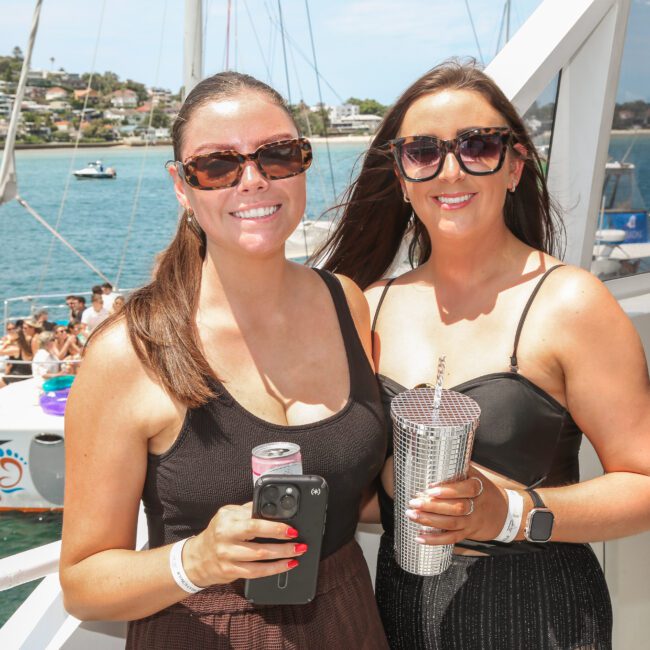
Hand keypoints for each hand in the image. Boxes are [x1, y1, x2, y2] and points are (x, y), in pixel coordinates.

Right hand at [181, 502, 306, 587]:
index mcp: (227, 519)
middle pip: (257, 538)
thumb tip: (272, 507)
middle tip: (298, 541)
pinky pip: (256, 572)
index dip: (274, 525)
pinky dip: (274, 569)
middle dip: (280, 540)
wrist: (198, 558)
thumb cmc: (218, 532)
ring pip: (259, 557)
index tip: (290, 527)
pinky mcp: (230, 571)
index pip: (254, 520)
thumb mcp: (228, 514)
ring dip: (281, 555)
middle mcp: (226, 536)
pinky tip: (286, 565)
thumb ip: (248, 510)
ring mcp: (227, 555)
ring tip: (297, 552)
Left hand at [405, 467, 507, 545]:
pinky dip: (435, 540)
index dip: (449, 490)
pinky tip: (419, 537)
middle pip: (457, 508)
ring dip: (429, 521)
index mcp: (479, 488)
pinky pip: (451, 539)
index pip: (467, 489)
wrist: (505, 513)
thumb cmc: (485, 490)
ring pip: (451, 523)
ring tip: (412, 515)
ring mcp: (472, 521)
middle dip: (433, 506)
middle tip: (414, 502)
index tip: (430, 488)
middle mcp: (477, 506)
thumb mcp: (477, 476)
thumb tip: (436, 457)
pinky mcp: (468, 533)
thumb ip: (460, 468)